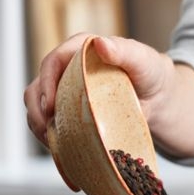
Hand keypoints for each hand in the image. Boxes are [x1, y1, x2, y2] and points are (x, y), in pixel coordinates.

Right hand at [23, 33, 174, 146]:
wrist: (157, 97)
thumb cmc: (151, 74)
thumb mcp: (143, 61)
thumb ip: (124, 50)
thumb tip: (100, 44)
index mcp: (80, 50)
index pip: (52, 62)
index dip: (46, 83)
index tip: (50, 107)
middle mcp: (67, 69)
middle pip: (37, 88)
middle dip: (37, 111)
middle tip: (48, 131)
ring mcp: (65, 92)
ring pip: (38, 108)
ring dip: (39, 127)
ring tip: (53, 144)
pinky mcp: (68, 112)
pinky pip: (49, 125)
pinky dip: (50, 138)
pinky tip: (60, 150)